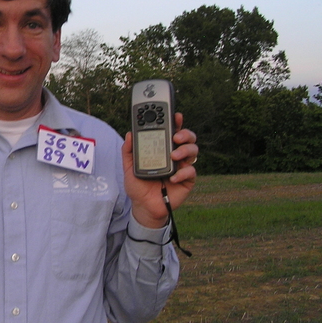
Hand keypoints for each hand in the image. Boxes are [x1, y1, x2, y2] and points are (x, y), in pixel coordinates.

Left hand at [122, 112, 197, 228]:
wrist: (144, 207)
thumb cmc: (139, 186)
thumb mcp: (129, 167)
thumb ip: (128, 151)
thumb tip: (129, 134)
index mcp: (162, 149)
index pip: (172, 132)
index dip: (175, 122)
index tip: (175, 115)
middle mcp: (175, 155)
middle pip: (188, 138)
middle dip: (185, 133)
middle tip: (176, 137)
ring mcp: (182, 167)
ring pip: (193, 151)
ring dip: (185, 150)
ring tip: (173, 156)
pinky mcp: (187, 180)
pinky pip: (191, 172)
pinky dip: (183, 173)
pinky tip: (173, 178)